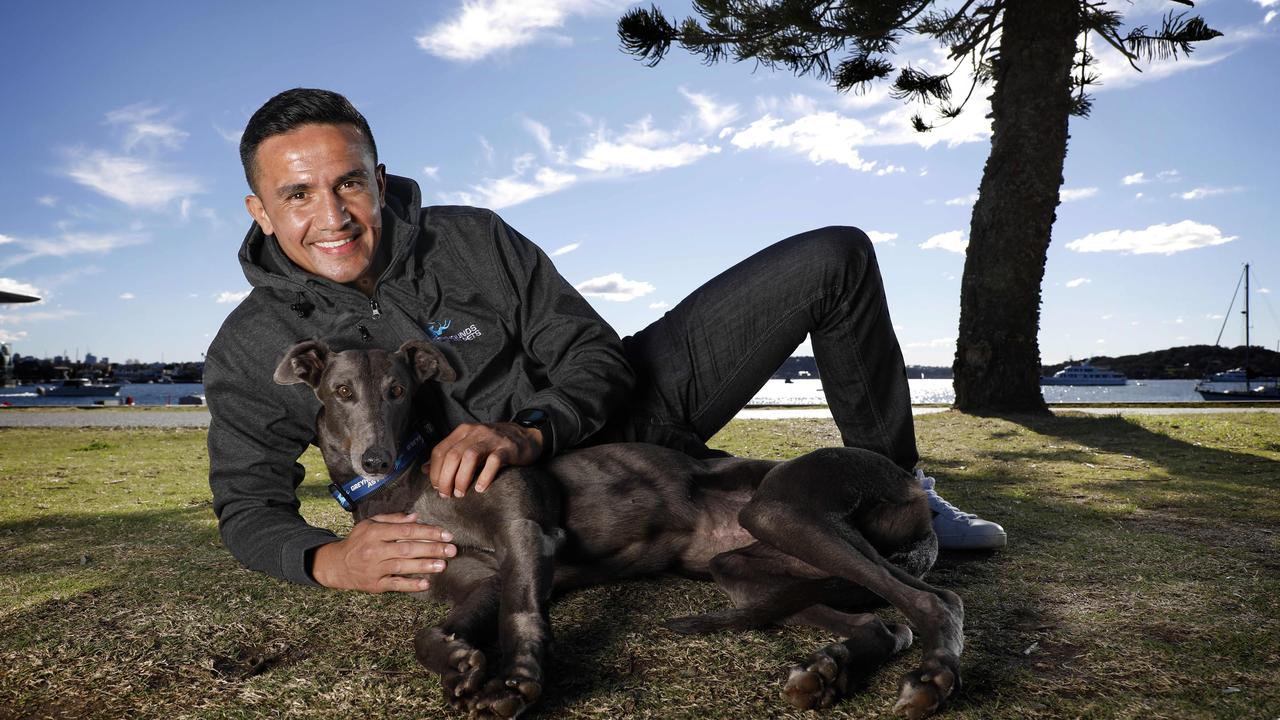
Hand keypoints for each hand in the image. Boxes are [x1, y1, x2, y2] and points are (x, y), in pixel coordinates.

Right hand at [311, 512, 455, 592]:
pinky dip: (410, 585)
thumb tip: (416, 517)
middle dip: (432, 549)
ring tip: (443, 565)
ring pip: (403, 566)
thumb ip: (393, 519)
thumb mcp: (370, 524)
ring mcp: (374, 568)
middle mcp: (375, 549)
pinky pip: (395, 585)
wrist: (336, 564)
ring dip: (424, 566)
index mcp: (375, 532)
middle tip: (452, 550)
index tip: (446, 534)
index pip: (407, 531)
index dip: (428, 532)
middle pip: (408, 548)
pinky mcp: (375, 585)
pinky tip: (426, 583)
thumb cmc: (358, 541)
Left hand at [426, 422, 542, 497]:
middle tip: (446, 495)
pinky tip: (481, 489)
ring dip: (461, 478)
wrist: (526, 436)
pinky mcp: (507, 448)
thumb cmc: (494, 444)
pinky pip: (494, 462)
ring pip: (469, 457)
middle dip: (445, 478)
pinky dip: (485, 477)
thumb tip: (423, 469)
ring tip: (461, 494)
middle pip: (452, 455)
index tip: (437, 488)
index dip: (434, 471)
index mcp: (462, 431)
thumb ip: (447, 455)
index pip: (440, 451)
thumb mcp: (468, 444)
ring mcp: (492, 439)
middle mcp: (475, 432)